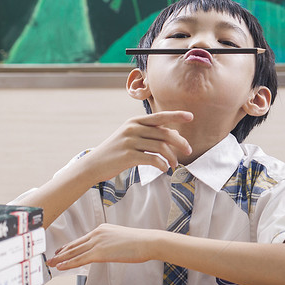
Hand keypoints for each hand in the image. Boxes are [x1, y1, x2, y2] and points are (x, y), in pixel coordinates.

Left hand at [47, 223, 158, 269]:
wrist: (147, 241)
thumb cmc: (139, 242)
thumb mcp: (121, 239)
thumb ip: (109, 243)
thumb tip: (106, 251)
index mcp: (102, 229)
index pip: (81, 239)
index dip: (69, 246)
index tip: (61, 251)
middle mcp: (97, 233)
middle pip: (74, 245)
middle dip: (61, 253)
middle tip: (51, 258)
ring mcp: (97, 242)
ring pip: (74, 252)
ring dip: (61, 259)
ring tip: (51, 264)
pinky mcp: (99, 252)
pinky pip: (80, 259)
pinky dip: (68, 264)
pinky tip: (61, 266)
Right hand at [78, 111, 192, 182]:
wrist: (93, 164)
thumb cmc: (117, 151)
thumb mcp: (132, 137)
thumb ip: (151, 133)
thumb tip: (174, 133)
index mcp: (135, 121)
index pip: (160, 116)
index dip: (177, 116)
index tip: (191, 117)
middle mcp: (133, 128)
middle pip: (165, 133)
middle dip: (180, 142)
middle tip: (188, 150)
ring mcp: (130, 141)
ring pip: (161, 147)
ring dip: (172, 157)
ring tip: (174, 165)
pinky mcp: (128, 156)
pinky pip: (153, 159)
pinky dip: (162, 164)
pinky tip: (164, 169)